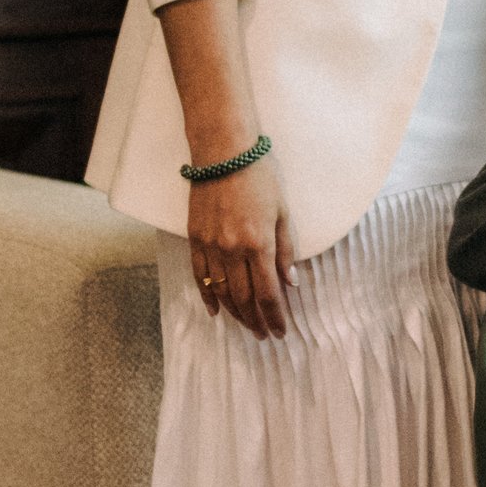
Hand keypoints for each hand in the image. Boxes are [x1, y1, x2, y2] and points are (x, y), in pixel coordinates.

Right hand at [187, 151, 294, 337]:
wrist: (223, 151)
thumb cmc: (260, 176)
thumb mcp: (283, 212)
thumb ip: (286, 251)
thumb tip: (291, 283)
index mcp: (259, 244)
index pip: (268, 293)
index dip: (275, 317)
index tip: (280, 332)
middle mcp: (232, 250)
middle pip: (244, 298)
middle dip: (255, 321)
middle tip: (264, 335)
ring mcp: (210, 245)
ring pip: (220, 291)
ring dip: (234, 313)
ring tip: (246, 325)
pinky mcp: (195, 238)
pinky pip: (199, 275)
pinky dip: (207, 296)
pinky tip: (216, 310)